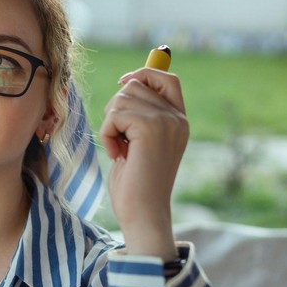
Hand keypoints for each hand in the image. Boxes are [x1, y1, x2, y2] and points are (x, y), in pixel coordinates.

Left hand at [98, 67, 188, 260]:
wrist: (144, 212)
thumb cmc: (135, 183)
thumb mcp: (138, 142)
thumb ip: (138, 115)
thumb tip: (127, 82)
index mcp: (179, 120)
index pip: (166, 78)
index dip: (143, 74)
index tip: (122, 84)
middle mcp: (177, 118)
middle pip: (135, 86)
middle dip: (115, 111)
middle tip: (119, 140)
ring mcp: (167, 121)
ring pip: (122, 97)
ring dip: (110, 124)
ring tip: (120, 150)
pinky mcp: (151, 128)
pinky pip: (115, 114)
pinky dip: (107, 133)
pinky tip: (117, 155)